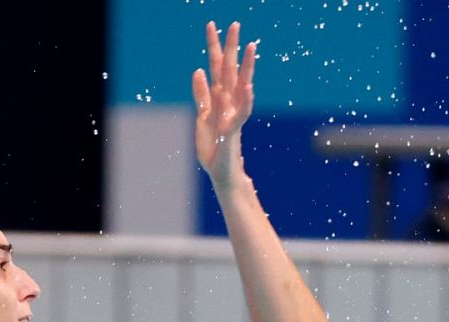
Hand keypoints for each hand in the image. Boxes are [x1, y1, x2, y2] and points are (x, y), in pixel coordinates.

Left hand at [192, 21, 256, 187]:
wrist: (222, 171)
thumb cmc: (213, 146)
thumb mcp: (202, 117)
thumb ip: (202, 95)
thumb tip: (198, 71)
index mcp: (219, 99)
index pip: (217, 67)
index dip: (214, 47)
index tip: (213, 25)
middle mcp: (228, 103)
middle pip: (230, 70)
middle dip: (231, 47)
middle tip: (235, 24)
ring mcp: (233, 114)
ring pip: (241, 86)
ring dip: (246, 67)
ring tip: (250, 47)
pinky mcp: (233, 130)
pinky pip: (242, 112)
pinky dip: (245, 99)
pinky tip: (248, 85)